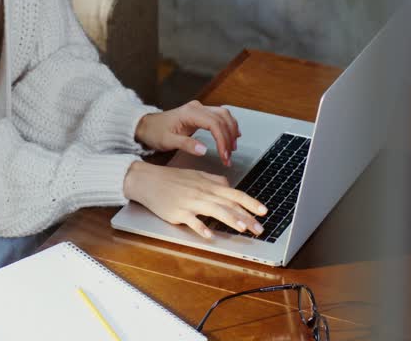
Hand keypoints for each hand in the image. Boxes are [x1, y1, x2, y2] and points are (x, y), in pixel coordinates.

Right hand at [123, 161, 267, 239]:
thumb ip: (214, 181)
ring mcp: (190, 202)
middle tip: (260, 229)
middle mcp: (202, 193)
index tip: (264, 211)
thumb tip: (229, 186)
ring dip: (230, 220)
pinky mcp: (178, 212)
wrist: (147, 179)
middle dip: (247, 217)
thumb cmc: (171, 179)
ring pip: (214, 210)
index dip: (251, 203)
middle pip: (229, 204)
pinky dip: (201, 228)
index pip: (235, 194)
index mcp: (208, 185)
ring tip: (243, 229)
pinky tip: (210, 236)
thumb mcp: (196, 175)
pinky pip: (192, 221)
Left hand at [135, 100, 240, 165]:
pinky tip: (233, 135)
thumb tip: (203, 149)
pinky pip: (220, 116)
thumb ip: (186, 145)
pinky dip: (228, 125)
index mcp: (189, 113)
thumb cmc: (155, 132)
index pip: (214, 124)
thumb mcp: (167, 141)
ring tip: (232, 149)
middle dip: (229, 138)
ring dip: (231, 131)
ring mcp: (199, 109)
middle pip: (222, 119)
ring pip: (223, 115)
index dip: (222, 140)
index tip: (224, 155)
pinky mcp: (200, 113)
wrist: (146, 125)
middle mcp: (196, 108)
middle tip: (228, 156)